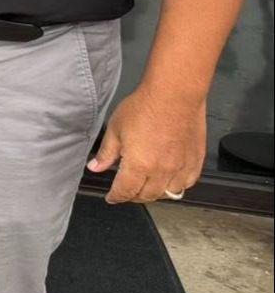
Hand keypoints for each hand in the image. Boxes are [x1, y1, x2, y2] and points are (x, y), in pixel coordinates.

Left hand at [87, 86, 206, 204]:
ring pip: (168, 194)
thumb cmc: (146, 107)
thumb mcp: (116, 129)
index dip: (116, 197)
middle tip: (126, 191)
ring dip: (154, 193)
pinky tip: (169, 180)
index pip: (125, 191)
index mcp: (139, 165)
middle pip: (146, 196)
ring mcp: (181, 168)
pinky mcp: (196, 161)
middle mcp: (162, 171)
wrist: (175, 95)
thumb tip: (96, 167)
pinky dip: (176, 186)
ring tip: (146, 186)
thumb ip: (106, 153)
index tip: (112, 197)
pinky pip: (187, 184)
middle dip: (132, 196)